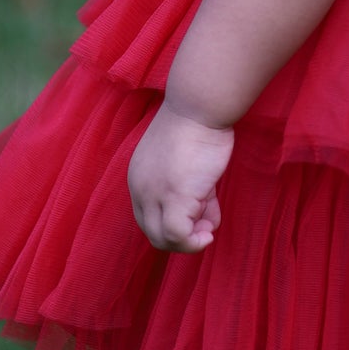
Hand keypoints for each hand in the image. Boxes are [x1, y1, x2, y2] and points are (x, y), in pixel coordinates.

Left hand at [128, 102, 233, 252]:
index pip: (148, 217)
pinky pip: (179, 237)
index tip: (199, 214)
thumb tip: (206, 218)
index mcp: (138, 178)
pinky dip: (194, 242)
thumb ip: (193, 191)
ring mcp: (155, 196)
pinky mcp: (174, 198)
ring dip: (189, 242)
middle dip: (182, 237)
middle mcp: (140, 189)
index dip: (174, 223)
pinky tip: (211, 230)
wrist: (199, 107)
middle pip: (153, 233)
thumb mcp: (188, 163)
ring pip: (163, 240)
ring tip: (209, 228)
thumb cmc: (198, 126)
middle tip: (205, 227)